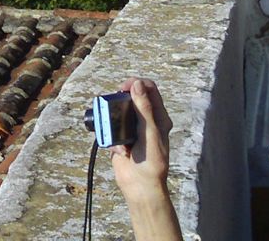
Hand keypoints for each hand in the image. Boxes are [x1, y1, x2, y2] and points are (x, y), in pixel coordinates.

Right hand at [109, 77, 171, 199]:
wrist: (140, 185)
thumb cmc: (152, 160)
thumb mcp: (150, 131)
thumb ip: (144, 107)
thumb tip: (137, 84)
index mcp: (159, 117)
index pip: (149, 89)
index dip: (136, 83)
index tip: (123, 87)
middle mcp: (145, 120)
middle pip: (130, 98)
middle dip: (120, 101)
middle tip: (113, 106)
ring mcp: (131, 129)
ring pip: (116, 112)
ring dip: (113, 121)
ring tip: (114, 133)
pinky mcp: (119, 138)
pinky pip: (109, 129)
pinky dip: (110, 137)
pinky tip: (119, 149)